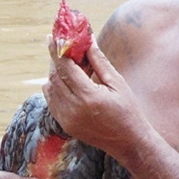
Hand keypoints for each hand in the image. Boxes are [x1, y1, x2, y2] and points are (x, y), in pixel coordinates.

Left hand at [42, 37, 145, 160]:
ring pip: (50, 89)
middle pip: (55, 77)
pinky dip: (54, 88)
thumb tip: (87, 40)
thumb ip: (99, 61)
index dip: (58, 50)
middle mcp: (73, 109)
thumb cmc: (128, 110)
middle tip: (59, 45)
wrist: (128, 142)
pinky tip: (64, 80)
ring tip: (66, 63)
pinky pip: (52, 101)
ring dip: (54, 73)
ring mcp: (67, 119)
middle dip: (55, 59)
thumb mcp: (117, 83)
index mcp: (88, 97)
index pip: (65, 68)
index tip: (53, 36)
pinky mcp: (65, 125)